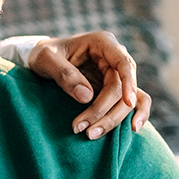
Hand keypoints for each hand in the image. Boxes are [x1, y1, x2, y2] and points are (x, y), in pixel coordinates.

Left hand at [25, 32, 151, 138]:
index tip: (127, 102)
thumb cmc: (44, 54)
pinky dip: (135, 115)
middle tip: (83, 130)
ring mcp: (116, 75)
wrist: (42, 60)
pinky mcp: (114, 89)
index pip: (123, 63)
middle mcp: (114, 58)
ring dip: (113, 119)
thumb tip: (87, 97)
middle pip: (122, 88)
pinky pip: (134, 103)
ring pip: (128, 100)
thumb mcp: (45, 58)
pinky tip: (132, 129)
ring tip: (92, 135)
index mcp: (102, 43)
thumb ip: (64, 74)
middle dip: (105, 111)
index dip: (128, 83)